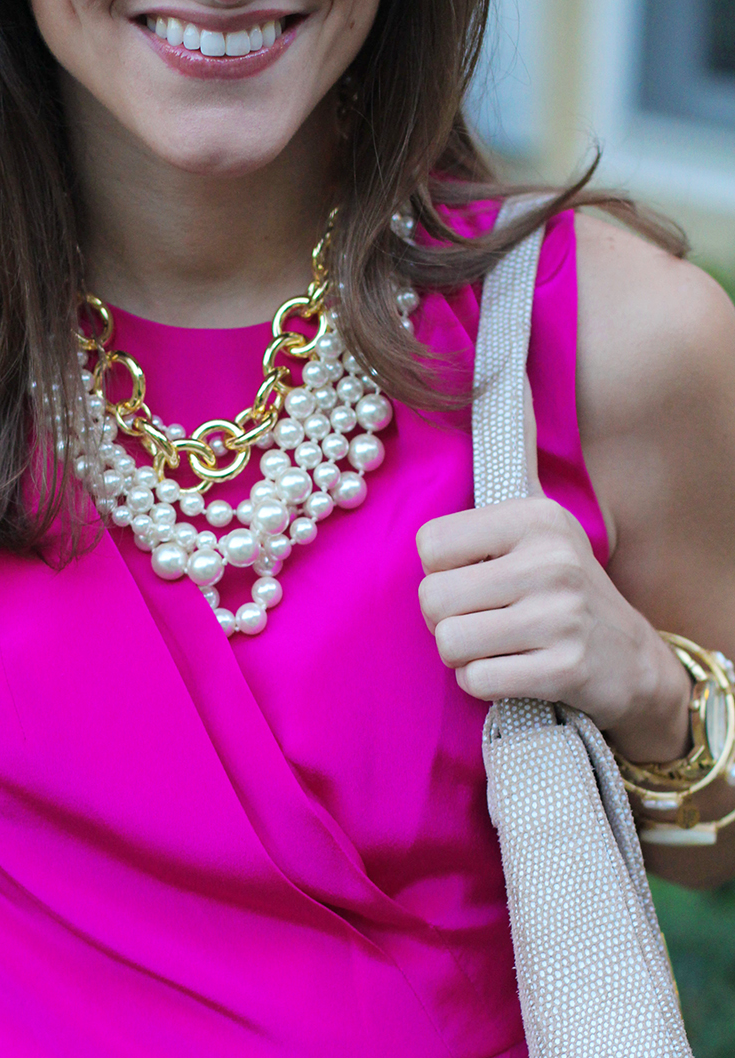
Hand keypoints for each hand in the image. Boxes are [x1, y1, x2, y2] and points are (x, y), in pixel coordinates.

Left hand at [415, 378, 690, 763]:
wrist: (632, 662)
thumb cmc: (564, 591)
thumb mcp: (541, 520)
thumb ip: (516, 449)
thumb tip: (503, 367)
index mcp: (534, 517)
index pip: (428, 547)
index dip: (441, 573)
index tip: (477, 579)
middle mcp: (550, 559)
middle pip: (431, 600)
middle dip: (447, 621)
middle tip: (487, 621)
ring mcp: (560, 615)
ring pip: (449, 644)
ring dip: (465, 656)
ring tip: (502, 645)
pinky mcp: (565, 668)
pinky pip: (476, 682)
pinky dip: (485, 686)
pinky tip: (517, 672)